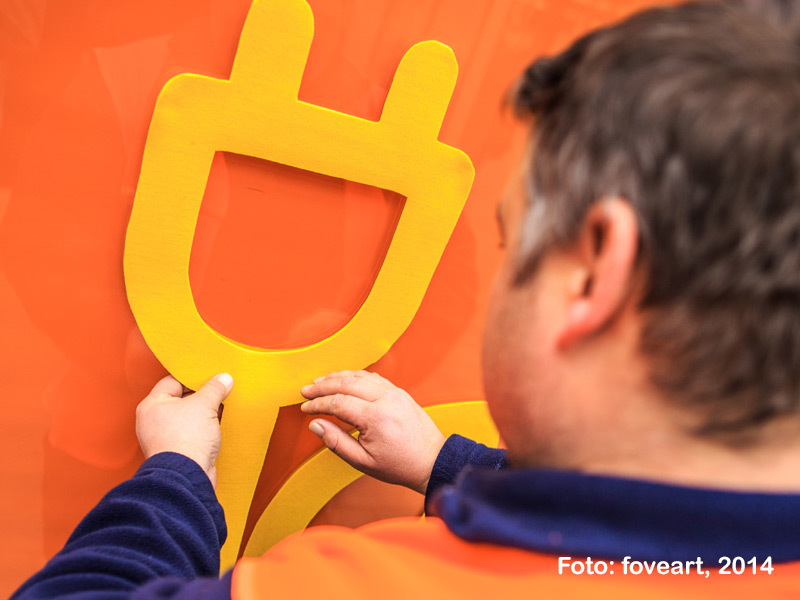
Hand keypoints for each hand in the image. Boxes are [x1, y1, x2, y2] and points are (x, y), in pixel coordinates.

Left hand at [136, 374, 232, 488]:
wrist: (187, 478)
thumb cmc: (185, 441)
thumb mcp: (204, 405)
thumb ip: (214, 388)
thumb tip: (223, 379)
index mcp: (152, 405)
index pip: (173, 381)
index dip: (193, 377)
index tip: (211, 375)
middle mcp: (154, 420)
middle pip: (181, 399)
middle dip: (202, 395)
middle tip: (219, 390)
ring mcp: (165, 437)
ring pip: (188, 417)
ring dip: (205, 412)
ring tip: (221, 407)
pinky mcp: (177, 450)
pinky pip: (192, 432)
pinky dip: (204, 428)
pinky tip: (218, 425)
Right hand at [300, 370, 445, 494]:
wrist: (431, 460)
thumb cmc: (399, 465)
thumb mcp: (363, 461)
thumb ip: (336, 442)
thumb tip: (315, 425)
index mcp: (376, 418)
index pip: (338, 402)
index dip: (317, 404)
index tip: (305, 408)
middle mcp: (386, 399)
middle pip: (346, 383)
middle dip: (322, 386)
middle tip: (306, 390)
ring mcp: (395, 393)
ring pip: (360, 376)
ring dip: (337, 377)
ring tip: (320, 382)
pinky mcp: (400, 392)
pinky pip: (373, 377)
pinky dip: (355, 376)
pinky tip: (344, 380)